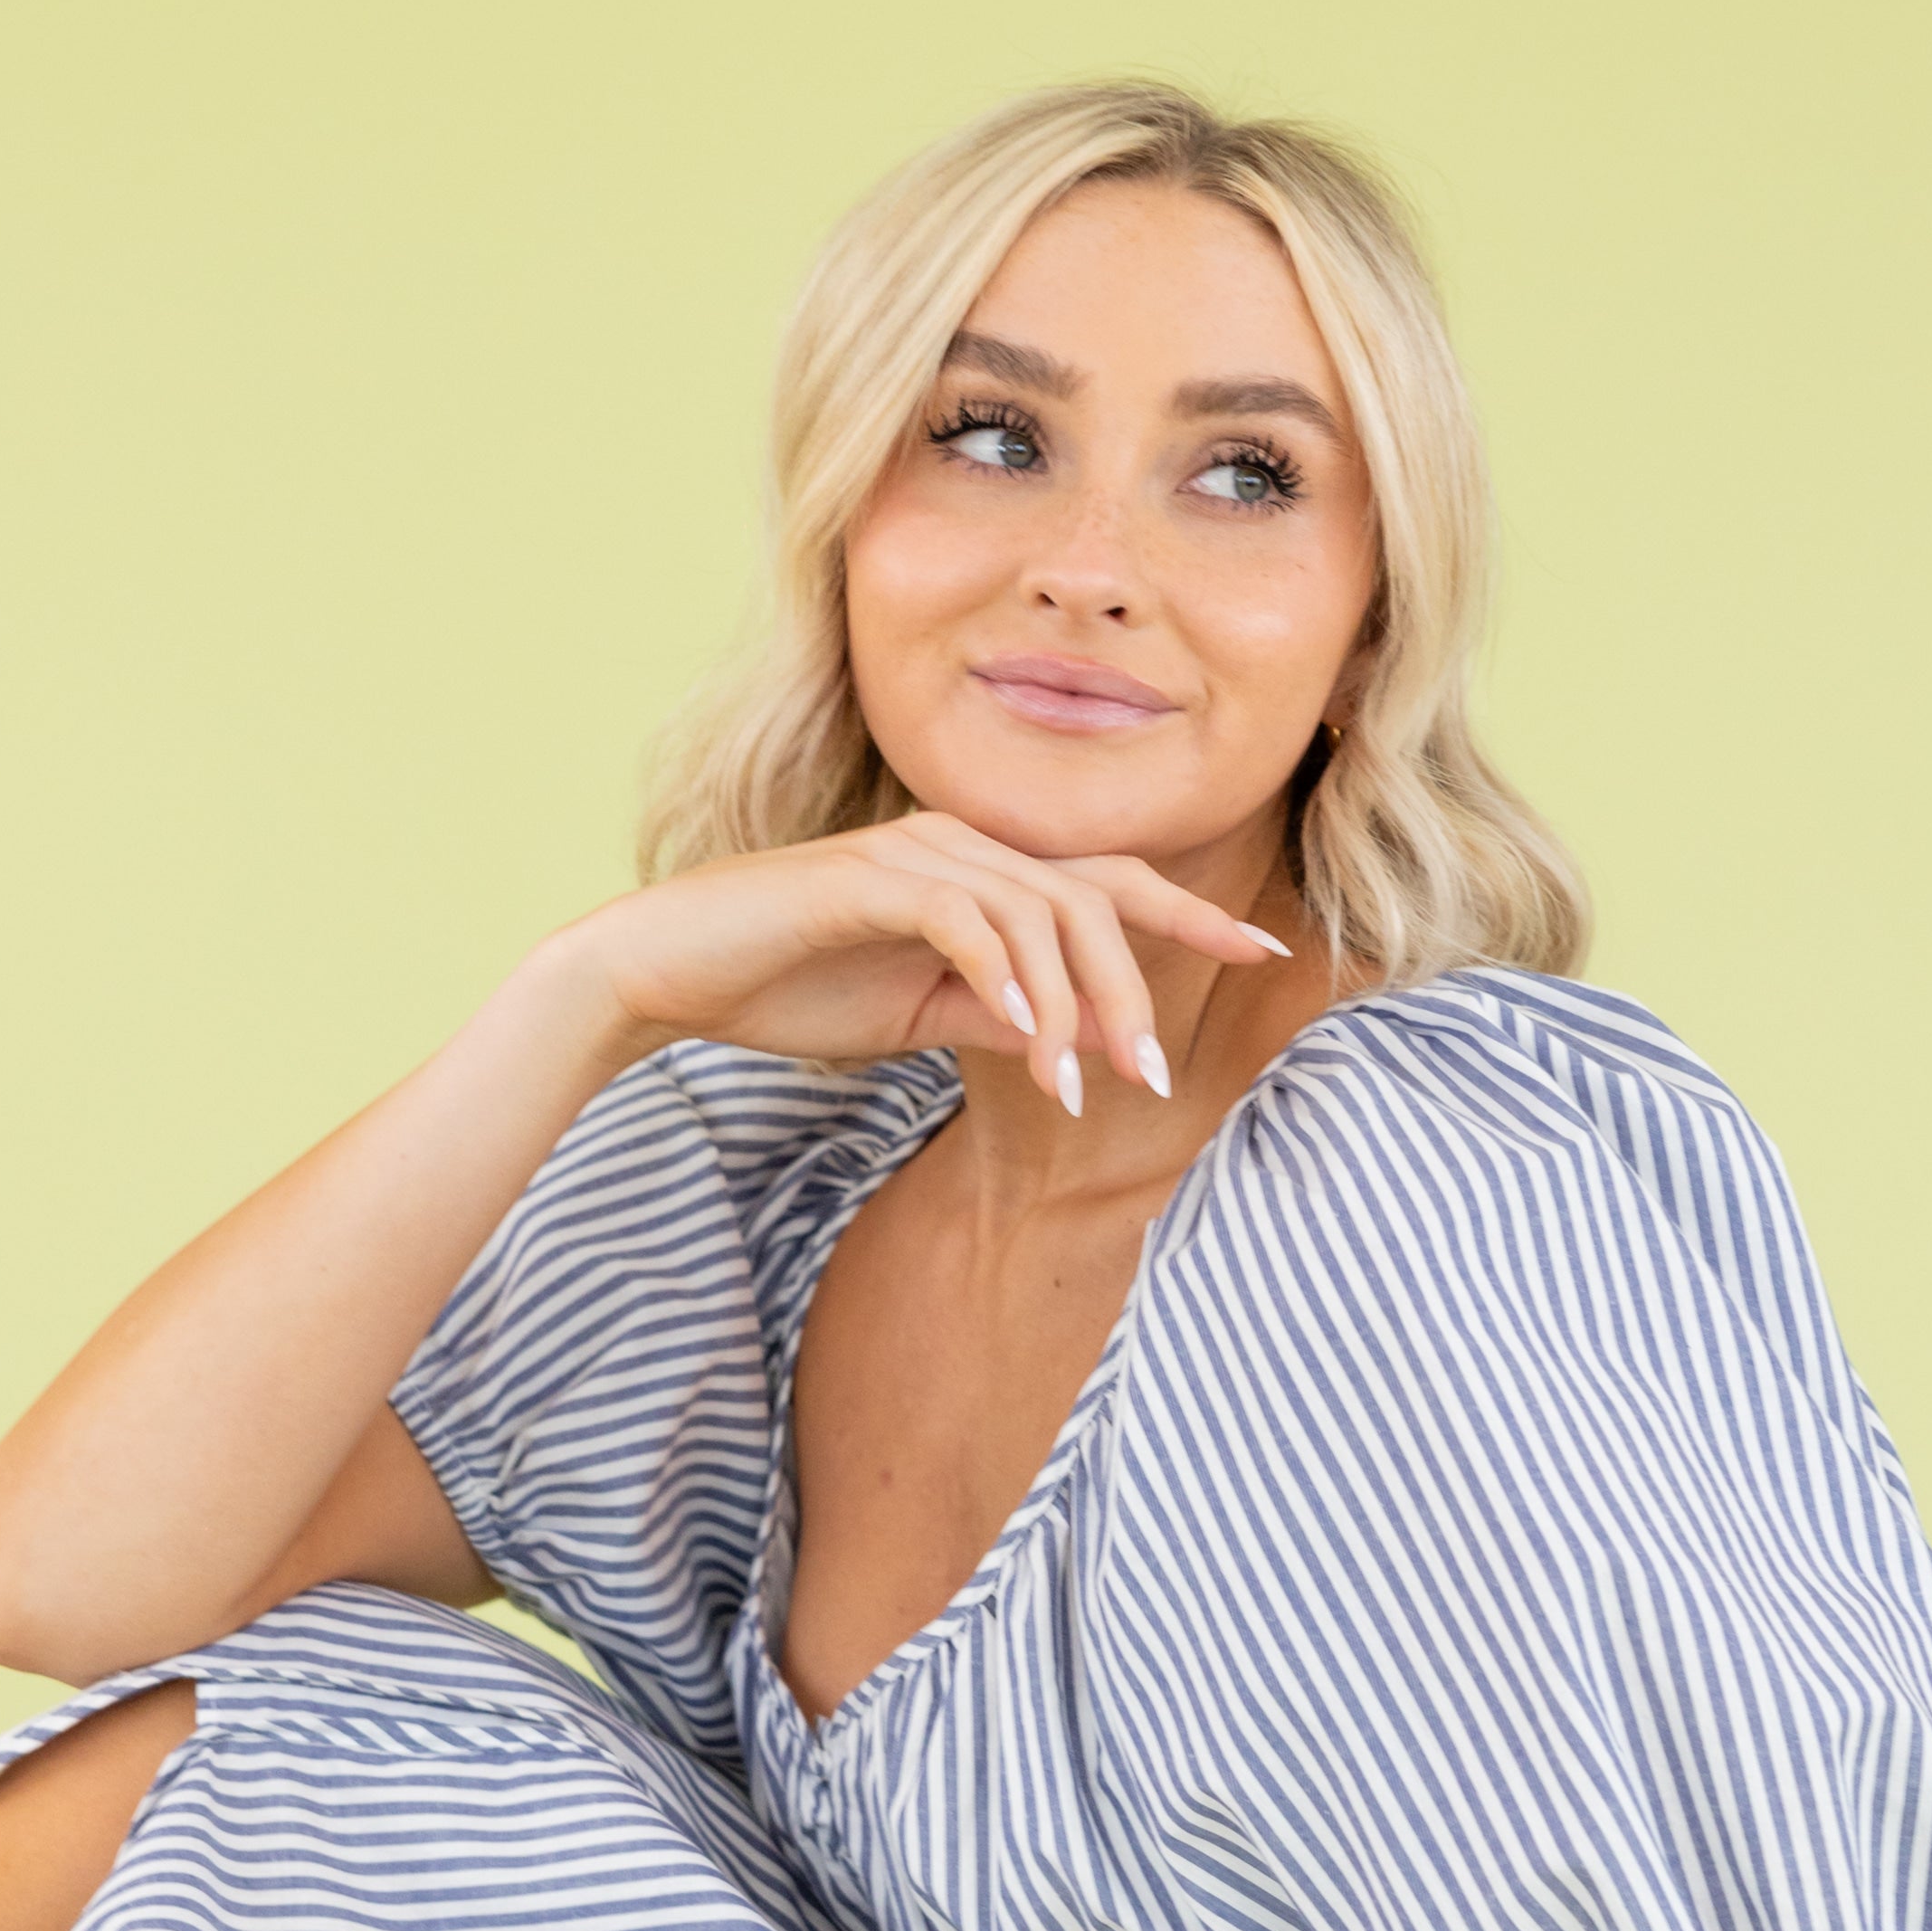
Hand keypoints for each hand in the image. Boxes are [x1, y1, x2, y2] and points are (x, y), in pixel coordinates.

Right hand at [554, 817, 1287, 1119]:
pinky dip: (1004, 983)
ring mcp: (914, 854)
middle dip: (1137, 985)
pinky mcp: (866, 879)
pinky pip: (967, 924)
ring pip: (1040, 913)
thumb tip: (1082, 1045)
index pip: (1106, 884)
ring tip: (1080, 1088)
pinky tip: (1023, 1042)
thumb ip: (1000, 1018)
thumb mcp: (917, 1015)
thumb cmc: (787, 986)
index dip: (1189, 914)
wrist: (666, 970)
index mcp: (977, 868)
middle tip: (1153, 1076)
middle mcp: (958, 842)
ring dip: (1070, 1005)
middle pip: (1093, 898)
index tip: (1265, 951)